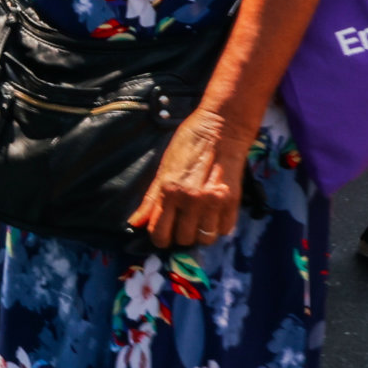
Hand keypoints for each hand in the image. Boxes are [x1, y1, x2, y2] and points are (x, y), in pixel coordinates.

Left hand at [129, 111, 248, 250]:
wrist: (222, 127)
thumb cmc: (189, 143)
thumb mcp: (164, 168)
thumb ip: (150, 199)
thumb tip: (135, 223)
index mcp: (169, 190)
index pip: (159, 233)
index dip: (160, 238)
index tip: (163, 233)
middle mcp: (191, 199)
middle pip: (183, 239)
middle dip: (180, 234)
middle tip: (182, 222)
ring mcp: (213, 201)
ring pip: (205, 239)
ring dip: (201, 233)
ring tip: (199, 219)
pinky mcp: (233, 201)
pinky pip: (224, 230)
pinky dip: (219, 227)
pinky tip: (214, 214)